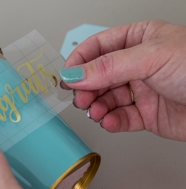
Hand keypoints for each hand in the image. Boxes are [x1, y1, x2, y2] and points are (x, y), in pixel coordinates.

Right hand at [61, 21, 185, 139]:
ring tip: (95, 111)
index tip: (67, 77)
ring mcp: (142, 90)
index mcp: (140, 38)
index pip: (100, 46)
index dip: (81, 61)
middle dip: (87, 88)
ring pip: (108, 99)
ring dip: (97, 107)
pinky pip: (121, 119)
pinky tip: (109, 121)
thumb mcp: (150, 58)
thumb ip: (110, 67)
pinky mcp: (147, 115)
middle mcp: (139, 63)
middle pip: (100, 76)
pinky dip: (112, 122)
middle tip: (79, 99)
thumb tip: (77, 74)